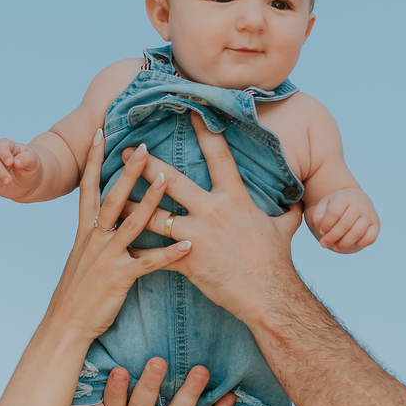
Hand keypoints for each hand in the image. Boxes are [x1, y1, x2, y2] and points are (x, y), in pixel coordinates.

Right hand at [43, 136, 192, 343]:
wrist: (66, 324)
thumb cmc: (79, 291)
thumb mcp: (84, 256)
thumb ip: (99, 234)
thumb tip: (110, 216)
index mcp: (85, 230)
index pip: (88, 187)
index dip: (94, 159)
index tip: (101, 133)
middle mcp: (94, 238)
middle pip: (112, 196)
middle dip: (128, 170)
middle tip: (145, 146)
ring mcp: (106, 256)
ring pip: (131, 222)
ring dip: (150, 199)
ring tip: (167, 178)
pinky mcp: (119, 277)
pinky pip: (148, 263)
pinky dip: (170, 254)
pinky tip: (189, 245)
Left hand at [122, 113, 303, 327]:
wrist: (269, 295)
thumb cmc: (275, 263)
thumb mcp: (284, 230)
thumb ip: (287, 213)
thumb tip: (298, 203)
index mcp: (235, 198)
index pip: (219, 155)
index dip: (205, 130)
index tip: (191, 110)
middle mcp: (213, 211)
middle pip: (172, 181)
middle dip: (146, 166)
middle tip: (126, 152)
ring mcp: (197, 235)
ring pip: (154, 215)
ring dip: (128, 206)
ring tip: (107, 197)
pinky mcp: (186, 260)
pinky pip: (154, 251)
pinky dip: (135, 247)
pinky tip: (116, 243)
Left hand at [306, 187, 379, 251]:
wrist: (356, 200)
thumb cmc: (337, 205)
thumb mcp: (325, 204)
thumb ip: (318, 213)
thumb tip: (318, 224)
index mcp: (345, 197)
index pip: (334, 212)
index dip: (326, 224)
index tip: (321, 231)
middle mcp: (359, 204)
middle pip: (345, 224)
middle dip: (332, 237)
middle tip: (323, 244)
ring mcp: (369, 214)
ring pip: (357, 232)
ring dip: (344, 243)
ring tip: (335, 247)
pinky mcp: (376, 225)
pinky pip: (369, 238)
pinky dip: (359, 244)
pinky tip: (350, 244)